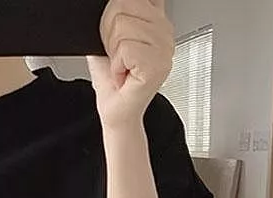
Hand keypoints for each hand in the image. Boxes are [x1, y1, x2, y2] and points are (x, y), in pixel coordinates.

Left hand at [87, 0, 174, 128]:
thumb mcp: (108, 38)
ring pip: (122, 26)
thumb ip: (113, 15)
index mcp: (156, 20)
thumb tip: (112, 3)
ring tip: (122, 66)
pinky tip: (125, 74)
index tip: (118, 31)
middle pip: (124, 5)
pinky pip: (126, 48)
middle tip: (118, 56)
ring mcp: (165, 49)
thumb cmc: (113, 81)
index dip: (119, 9)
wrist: (116, 111)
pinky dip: (117, 65)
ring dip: (113, 51)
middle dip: (110, 33)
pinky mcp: (157, 66)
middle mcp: (165, 32)